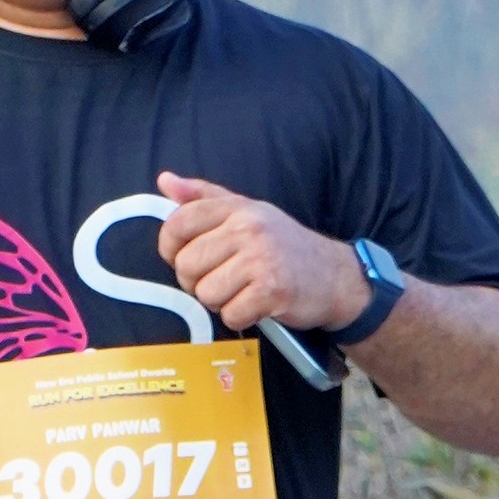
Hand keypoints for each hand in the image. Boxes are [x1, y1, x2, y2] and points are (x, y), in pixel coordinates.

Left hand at [156, 171, 369, 334]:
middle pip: (186, 264)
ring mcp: (261, 259)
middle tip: (224, 279)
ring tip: (243, 291)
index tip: (184, 257)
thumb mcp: (247, 212)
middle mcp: (249, 228)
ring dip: (221, 301)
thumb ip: (204, 197)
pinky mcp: (272, 290)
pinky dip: (240, 318)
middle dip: (197, 281)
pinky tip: (257, 305)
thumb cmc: (283, 246)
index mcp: (238, 208)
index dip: (170, 247)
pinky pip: (230, 314)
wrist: (334, 276)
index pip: (179, 222)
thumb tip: (165, 181)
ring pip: (206, 293)